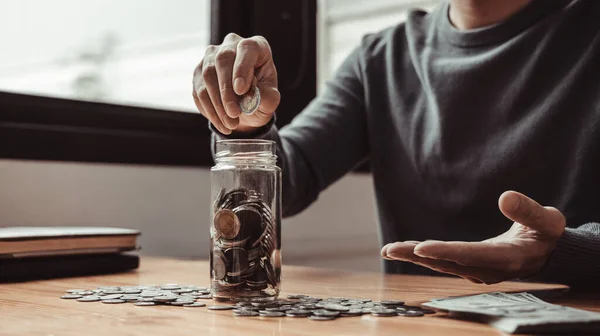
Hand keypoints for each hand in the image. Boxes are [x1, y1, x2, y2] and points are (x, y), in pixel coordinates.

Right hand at [192, 33, 279, 134]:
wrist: (246, 106)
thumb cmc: (261, 97)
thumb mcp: (270, 99)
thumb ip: (267, 97)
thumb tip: (252, 96)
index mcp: (256, 46)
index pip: (247, 48)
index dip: (242, 68)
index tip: (241, 90)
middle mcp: (231, 45)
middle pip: (222, 60)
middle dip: (227, 91)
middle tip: (234, 113)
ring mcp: (211, 56)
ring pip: (207, 76)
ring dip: (218, 104)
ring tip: (230, 124)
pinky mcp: (198, 72)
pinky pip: (199, 90)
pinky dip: (209, 110)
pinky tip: (221, 123)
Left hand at [381, 191, 565, 283]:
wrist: (548, 254)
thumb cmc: (547, 233)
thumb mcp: (548, 220)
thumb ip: (529, 210)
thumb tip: (505, 196)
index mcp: (508, 259)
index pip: (471, 255)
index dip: (446, 252)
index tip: (421, 248)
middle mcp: (488, 271)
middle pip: (448, 262)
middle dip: (416, 256)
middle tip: (388, 249)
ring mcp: (478, 272)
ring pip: (441, 264)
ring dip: (414, 257)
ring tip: (388, 249)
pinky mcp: (470, 269)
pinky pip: (443, 263)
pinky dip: (424, 257)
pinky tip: (406, 250)